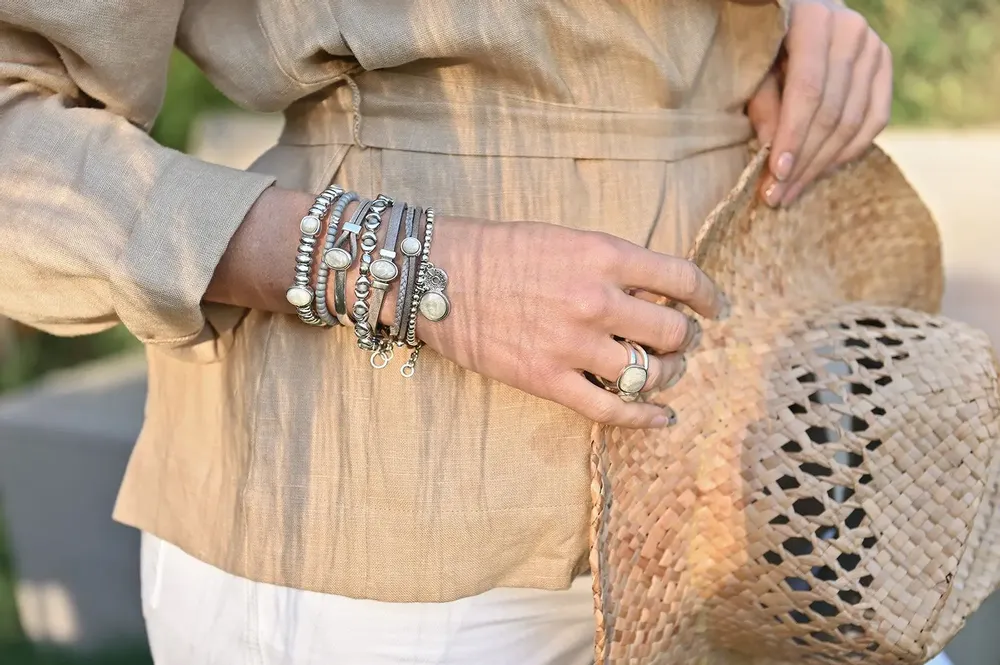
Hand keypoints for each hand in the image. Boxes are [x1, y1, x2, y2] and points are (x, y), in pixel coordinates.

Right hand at [416, 216, 728, 428]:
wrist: (437, 276)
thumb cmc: (500, 250)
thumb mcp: (566, 239)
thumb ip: (613, 266)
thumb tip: (655, 297)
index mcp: (604, 256)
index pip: (682, 279)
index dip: (708, 296)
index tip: (715, 307)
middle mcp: (596, 301)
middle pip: (674, 332)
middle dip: (686, 339)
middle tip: (681, 341)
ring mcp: (573, 345)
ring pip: (650, 373)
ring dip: (668, 375)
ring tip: (664, 371)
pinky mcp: (548, 380)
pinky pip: (612, 409)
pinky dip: (646, 418)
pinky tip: (662, 418)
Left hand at [748, 0, 891, 206]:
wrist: (799, 8)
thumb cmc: (766, 39)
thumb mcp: (754, 64)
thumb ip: (763, 103)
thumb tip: (775, 155)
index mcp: (815, 20)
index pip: (808, 91)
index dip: (793, 137)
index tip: (776, 175)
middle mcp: (852, 31)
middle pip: (832, 111)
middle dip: (804, 160)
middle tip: (778, 196)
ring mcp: (874, 47)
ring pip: (854, 121)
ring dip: (822, 164)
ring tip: (793, 191)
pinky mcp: (884, 65)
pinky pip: (875, 119)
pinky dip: (849, 151)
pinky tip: (822, 171)